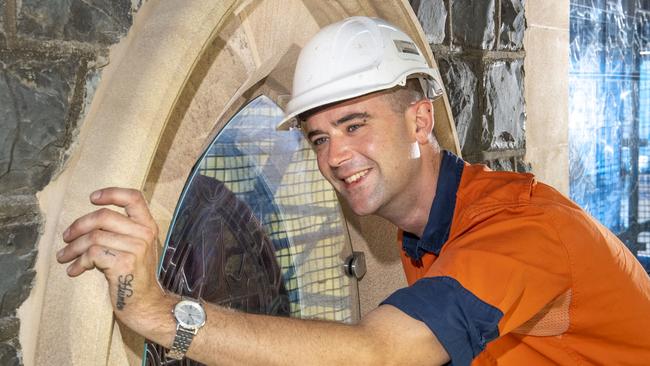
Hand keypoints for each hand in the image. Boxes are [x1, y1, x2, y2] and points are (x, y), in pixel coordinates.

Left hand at [57, 187, 168, 334]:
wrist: (146, 304)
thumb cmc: (135, 276)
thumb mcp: (137, 248)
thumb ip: (123, 231)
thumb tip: (88, 222)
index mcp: (149, 226)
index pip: (134, 197)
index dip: (112, 193)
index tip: (92, 198)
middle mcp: (145, 234)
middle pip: (104, 216)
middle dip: (79, 225)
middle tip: (66, 236)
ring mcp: (136, 248)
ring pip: (94, 237)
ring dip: (73, 248)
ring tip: (64, 256)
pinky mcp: (124, 264)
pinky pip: (92, 254)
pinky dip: (78, 262)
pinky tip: (74, 270)